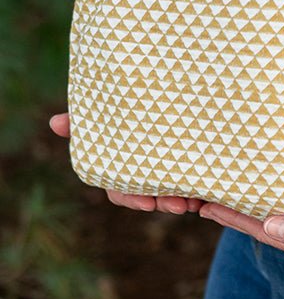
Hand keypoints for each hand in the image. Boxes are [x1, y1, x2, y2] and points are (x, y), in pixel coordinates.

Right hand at [48, 112, 204, 214]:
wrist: (177, 94)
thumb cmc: (133, 106)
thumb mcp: (112, 111)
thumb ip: (86, 120)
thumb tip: (54, 123)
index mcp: (123, 164)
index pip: (122, 190)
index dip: (133, 199)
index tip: (148, 205)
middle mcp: (145, 171)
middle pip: (151, 197)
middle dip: (164, 202)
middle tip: (180, 205)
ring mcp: (170, 168)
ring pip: (176, 193)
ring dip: (186, 198)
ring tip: (198, 199)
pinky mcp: (194, 164)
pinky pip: (199, 183)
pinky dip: (205, 189)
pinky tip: (213, 192)